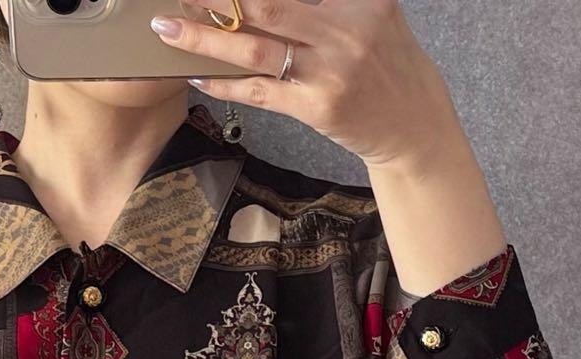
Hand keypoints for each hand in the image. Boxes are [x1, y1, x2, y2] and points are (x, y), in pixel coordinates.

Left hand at [150, 0, 464, 170]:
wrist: (412, 125)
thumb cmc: (385, 66)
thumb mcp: (372, 15)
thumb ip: (328, 1)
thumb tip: (263, 2)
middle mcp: (345, 28)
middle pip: (267, 4)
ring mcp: (330, 70)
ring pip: (255, 48)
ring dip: (205, 38)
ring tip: (168, 29)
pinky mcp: (317, 107)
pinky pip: (260, 92)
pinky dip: (225, 84)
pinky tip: (197, 76)